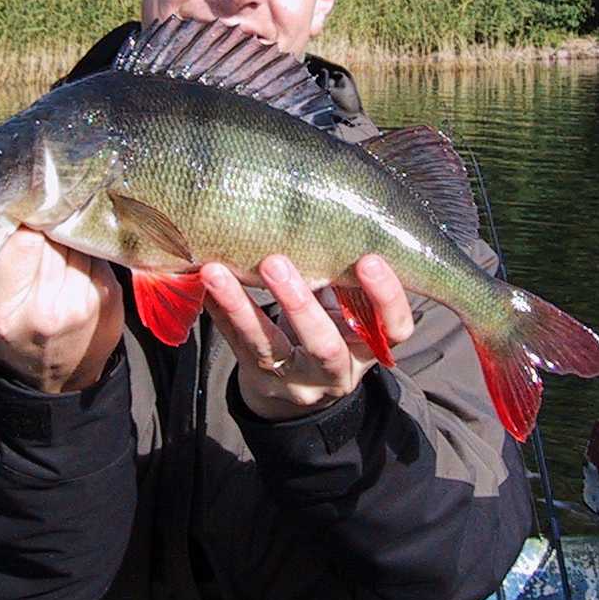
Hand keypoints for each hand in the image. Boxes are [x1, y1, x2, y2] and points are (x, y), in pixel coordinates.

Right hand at [0, 229, 122, 393]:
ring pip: (75, 242)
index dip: (23, 225)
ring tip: (52, 255)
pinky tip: (71, 268)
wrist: (52, 379)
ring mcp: (82, 305)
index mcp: (3, 312)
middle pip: (52, 238)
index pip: (24, 242)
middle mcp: (45, 311)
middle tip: (34, 238)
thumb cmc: (5, 337)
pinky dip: (83, 252)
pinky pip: (96, 253)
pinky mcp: (108, 298)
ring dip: (64, 240)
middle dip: (43, 231)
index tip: (19, 225)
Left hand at [200, 253, 414, 420]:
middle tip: (275, 262)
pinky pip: (236, 345)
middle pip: (323, 346)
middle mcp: (336, 371)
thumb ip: (348, 279)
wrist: (300, 387)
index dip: (385, 297)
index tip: (369, 259)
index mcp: (369, 348)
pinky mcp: (259, 377)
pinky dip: (220, 312)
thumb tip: (336, 212)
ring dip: (242, 309)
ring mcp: (295, 380)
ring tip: (216, 272)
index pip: (393, 329)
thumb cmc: (332, 328)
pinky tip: (205, 283)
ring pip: (269, 348)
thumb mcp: (350, 312)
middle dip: (299, 305)